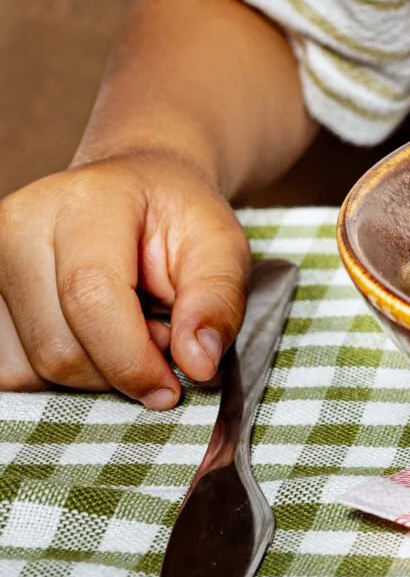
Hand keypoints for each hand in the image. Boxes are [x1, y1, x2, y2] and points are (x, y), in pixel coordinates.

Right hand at [0, 151, 250, 407]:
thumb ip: (217, 299)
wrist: (133, 189)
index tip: (172, 387)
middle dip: (115, 371)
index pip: (90, 297)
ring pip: (28, 371)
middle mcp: (20, 225)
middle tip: (156, 341)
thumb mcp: (221, 245)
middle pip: (57, 348)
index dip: (132, 359)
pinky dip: (54, 376)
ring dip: (86, 377)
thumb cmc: (176, 217)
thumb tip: (198, 363)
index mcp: (86, 200)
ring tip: (122, 333)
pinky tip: (87, 340)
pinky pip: (9, 372)